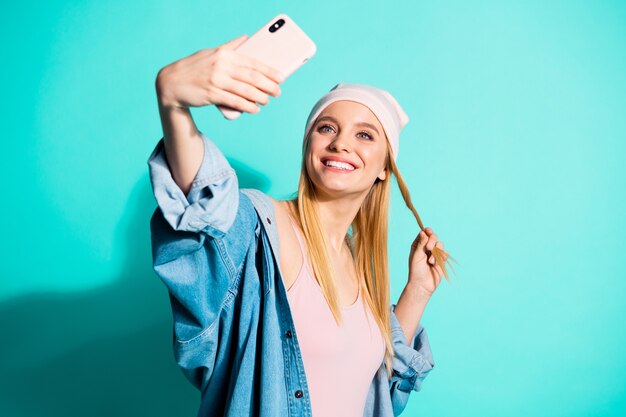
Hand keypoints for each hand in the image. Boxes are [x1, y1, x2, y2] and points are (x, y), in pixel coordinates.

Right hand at [155, 34, 284, 113]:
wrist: (171, 83)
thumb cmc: (193, 68)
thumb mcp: (210, 53)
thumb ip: (229, 47)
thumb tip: (246, 37)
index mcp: (224, 54)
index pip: (253, 62)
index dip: (269, 71)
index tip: (281, 77)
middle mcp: (221, 66)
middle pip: (253, 77)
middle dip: (269, 86)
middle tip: (278, 92)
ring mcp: (216, 81)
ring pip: (246, 91)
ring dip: (260, 98)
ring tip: (267, 101)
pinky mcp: (212, 95)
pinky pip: (235, 102)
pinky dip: (247, 106)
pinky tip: (254, 109)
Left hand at [408, 227, 446, 296]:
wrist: (422, 284)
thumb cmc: (416, 270)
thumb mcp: (417, 256)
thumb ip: (421, 244)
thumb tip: (424, 232)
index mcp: (418, 246)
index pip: (424, 234)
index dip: (427, 232)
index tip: (429, 232)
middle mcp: (426, 248)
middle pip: (433, 237)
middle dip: (432, 241)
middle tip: (428, 248)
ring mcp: (434, 253)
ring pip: (440, 244)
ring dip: (436, 252)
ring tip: (431, 261)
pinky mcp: (441, 260)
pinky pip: (445, 253)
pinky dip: (441, 257)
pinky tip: (435, 264)